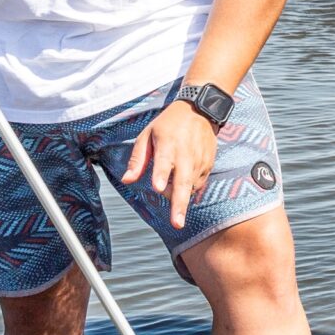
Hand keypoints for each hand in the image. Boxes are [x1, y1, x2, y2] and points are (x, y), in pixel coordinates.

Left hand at [125, 98, 220, 231]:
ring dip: (178, 195)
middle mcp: (185, 154)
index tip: (158, 187)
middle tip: (176, 224)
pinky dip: (187, 188)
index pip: (164, 163)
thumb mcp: (147, 135)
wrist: (200, 110)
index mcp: (167, 145)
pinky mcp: (208, 165)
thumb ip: (137, 159)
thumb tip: (126, 180)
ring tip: (168, 183)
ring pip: (189, 188)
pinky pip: (197, 184)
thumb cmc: (168, 124)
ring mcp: (199, 161)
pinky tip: (181, 176)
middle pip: (182, 183)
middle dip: (179, 205)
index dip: (161, 176)